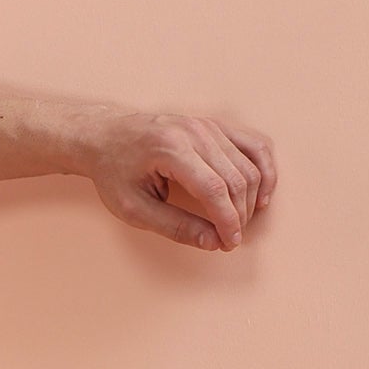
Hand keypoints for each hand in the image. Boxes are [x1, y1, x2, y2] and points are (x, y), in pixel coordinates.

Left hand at [74, 105, 277, 251]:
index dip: (227, 220)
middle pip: (236, 178)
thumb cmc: (114, 171)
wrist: (105, 136)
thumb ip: (174, 226)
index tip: (229, 243)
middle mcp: (193, 131)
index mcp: (169, 149)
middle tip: (229, 239)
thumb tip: (212, 242)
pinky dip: (264, 170)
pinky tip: (262, 195)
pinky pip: (254, 145)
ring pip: (249, 164)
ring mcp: (207, 125)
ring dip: (252, 198)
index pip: (213, 189)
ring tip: (239, 222)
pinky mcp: (215, 125)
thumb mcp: (133, 208)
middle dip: (239, 214)